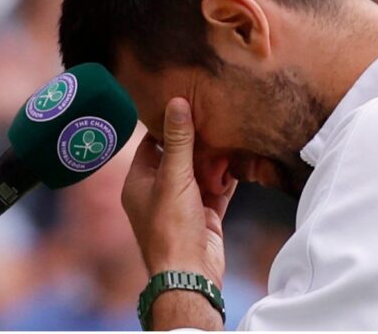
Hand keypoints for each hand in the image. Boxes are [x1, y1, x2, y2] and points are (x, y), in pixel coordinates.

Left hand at [121, 97, 235, 328]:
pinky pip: (216, 190)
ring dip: (214, 161)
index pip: (151, 144)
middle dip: (197, 142)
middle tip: (213, 118)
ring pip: (199, 174)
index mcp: (139, 183)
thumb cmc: (172, 228)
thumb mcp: (174, 177)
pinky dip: (226, 179)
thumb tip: (177, 102)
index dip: (167, 126)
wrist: (190, 274)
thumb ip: (178, 140)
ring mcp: (183, 205)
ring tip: (228, 136)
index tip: (186, 105)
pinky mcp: (204, 216)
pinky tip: (238, 163)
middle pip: (179, 157)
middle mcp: (158, 193)